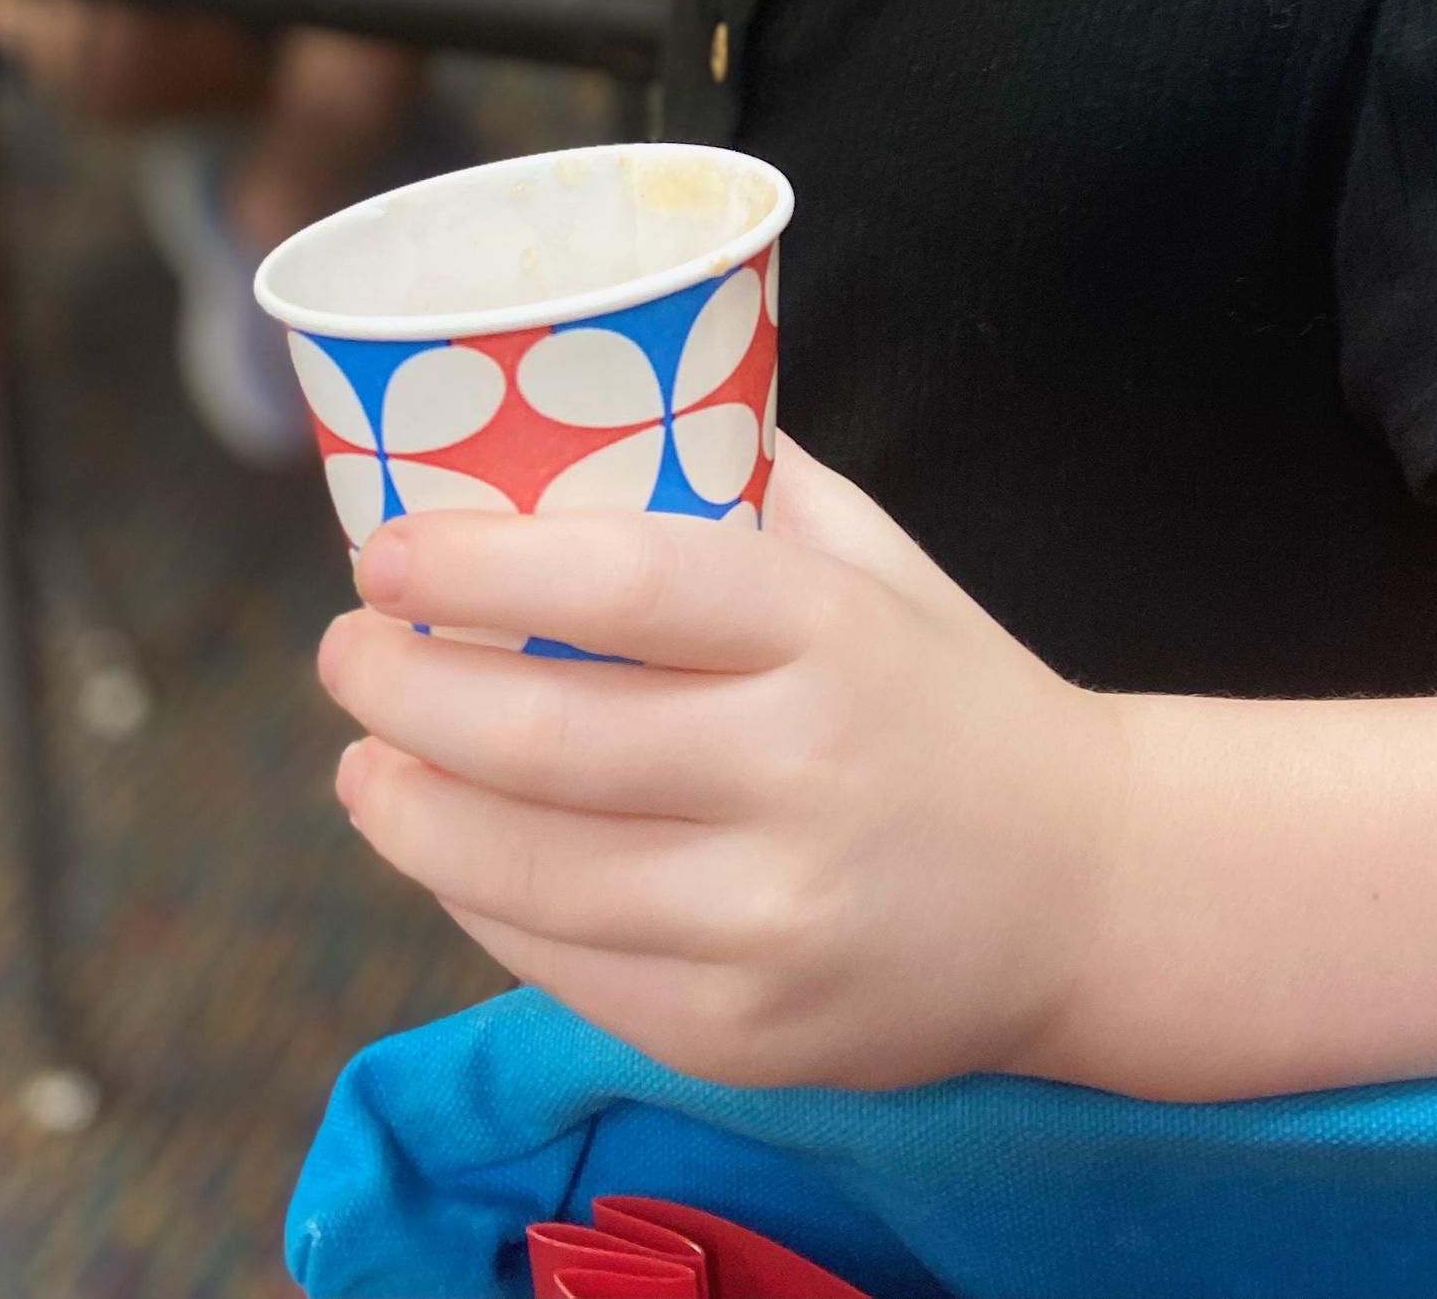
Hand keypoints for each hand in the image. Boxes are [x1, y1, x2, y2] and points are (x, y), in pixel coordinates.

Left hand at [319, 440, 1127, 1089]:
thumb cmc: (951, 694)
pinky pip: (564, 968)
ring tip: (361, 764)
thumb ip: (746, 484)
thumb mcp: (876, 561)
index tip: (380, 553)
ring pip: (528, 870)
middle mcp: (802, 773)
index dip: (478, 570)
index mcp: (830, 629)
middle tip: (347, 651)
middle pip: (544, 739)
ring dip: (407, 811)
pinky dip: (477, 903)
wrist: (1090, 890)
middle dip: (403, 692)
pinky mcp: (745, 1031)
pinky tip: (445, 853)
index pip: (624, 586)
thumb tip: (581, 406)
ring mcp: (772, 917)